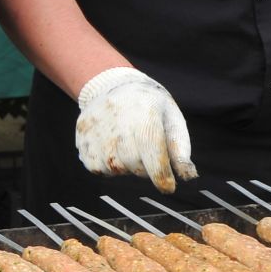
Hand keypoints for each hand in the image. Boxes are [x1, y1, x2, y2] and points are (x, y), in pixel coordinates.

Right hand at [75, 67, 196, 193]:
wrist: (112, 84)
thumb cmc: (149, 105)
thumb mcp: (172, 118)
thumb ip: (180, 148)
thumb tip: (187, 176)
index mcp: (145, 114)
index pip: (152, 152)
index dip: (161, 175)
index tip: (168, 187)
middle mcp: (117, 121)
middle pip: (134, 164)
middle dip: (144, 169)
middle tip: (146, 154)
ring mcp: (96, 130)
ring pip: (114, 168)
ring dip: (125, 167)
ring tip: (128, 148)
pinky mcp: (82, 138)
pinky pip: (95, 167)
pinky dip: (107, 166)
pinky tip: (112, 150)